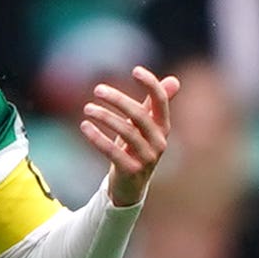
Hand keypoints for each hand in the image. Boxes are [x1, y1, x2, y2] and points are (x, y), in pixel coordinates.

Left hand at [84, 67, 178, 205]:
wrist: (130, 188)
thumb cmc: (135, 151)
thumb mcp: (145, 128)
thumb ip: (154, 105)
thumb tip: (174, 80)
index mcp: (162, 128)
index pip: (161, 102)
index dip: (151, 85)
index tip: (135, 70)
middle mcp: (159, 142)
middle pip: (140, 115)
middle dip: (118, 99)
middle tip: (97, 89)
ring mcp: (147, 158)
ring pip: (126, 132)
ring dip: (105, 117)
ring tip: (87, 108)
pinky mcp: (132, 171)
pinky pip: (113, 152)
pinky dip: (97, 138)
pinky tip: (85, 126)